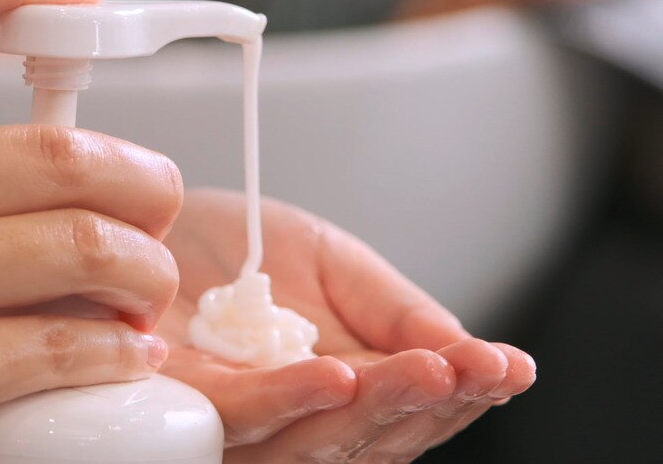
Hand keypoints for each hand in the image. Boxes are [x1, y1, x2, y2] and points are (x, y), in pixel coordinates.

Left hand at [159, 189, 535, 461]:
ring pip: (320, 440)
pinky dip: (293, 400)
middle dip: (431, 403)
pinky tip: (338, 376)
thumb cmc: (234, 249)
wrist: (152, 223)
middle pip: (375, 436)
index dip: (463, 392)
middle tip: (479, 369)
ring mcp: (246, 422)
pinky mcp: (189, 406)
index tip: (509, 367)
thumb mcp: (335, 264)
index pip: (411, 406)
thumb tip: (473, 353)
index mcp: (341, 386)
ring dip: (379, 407)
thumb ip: (396, 312)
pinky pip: (243, 416)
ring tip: (432, 371)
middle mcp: (297, 416)